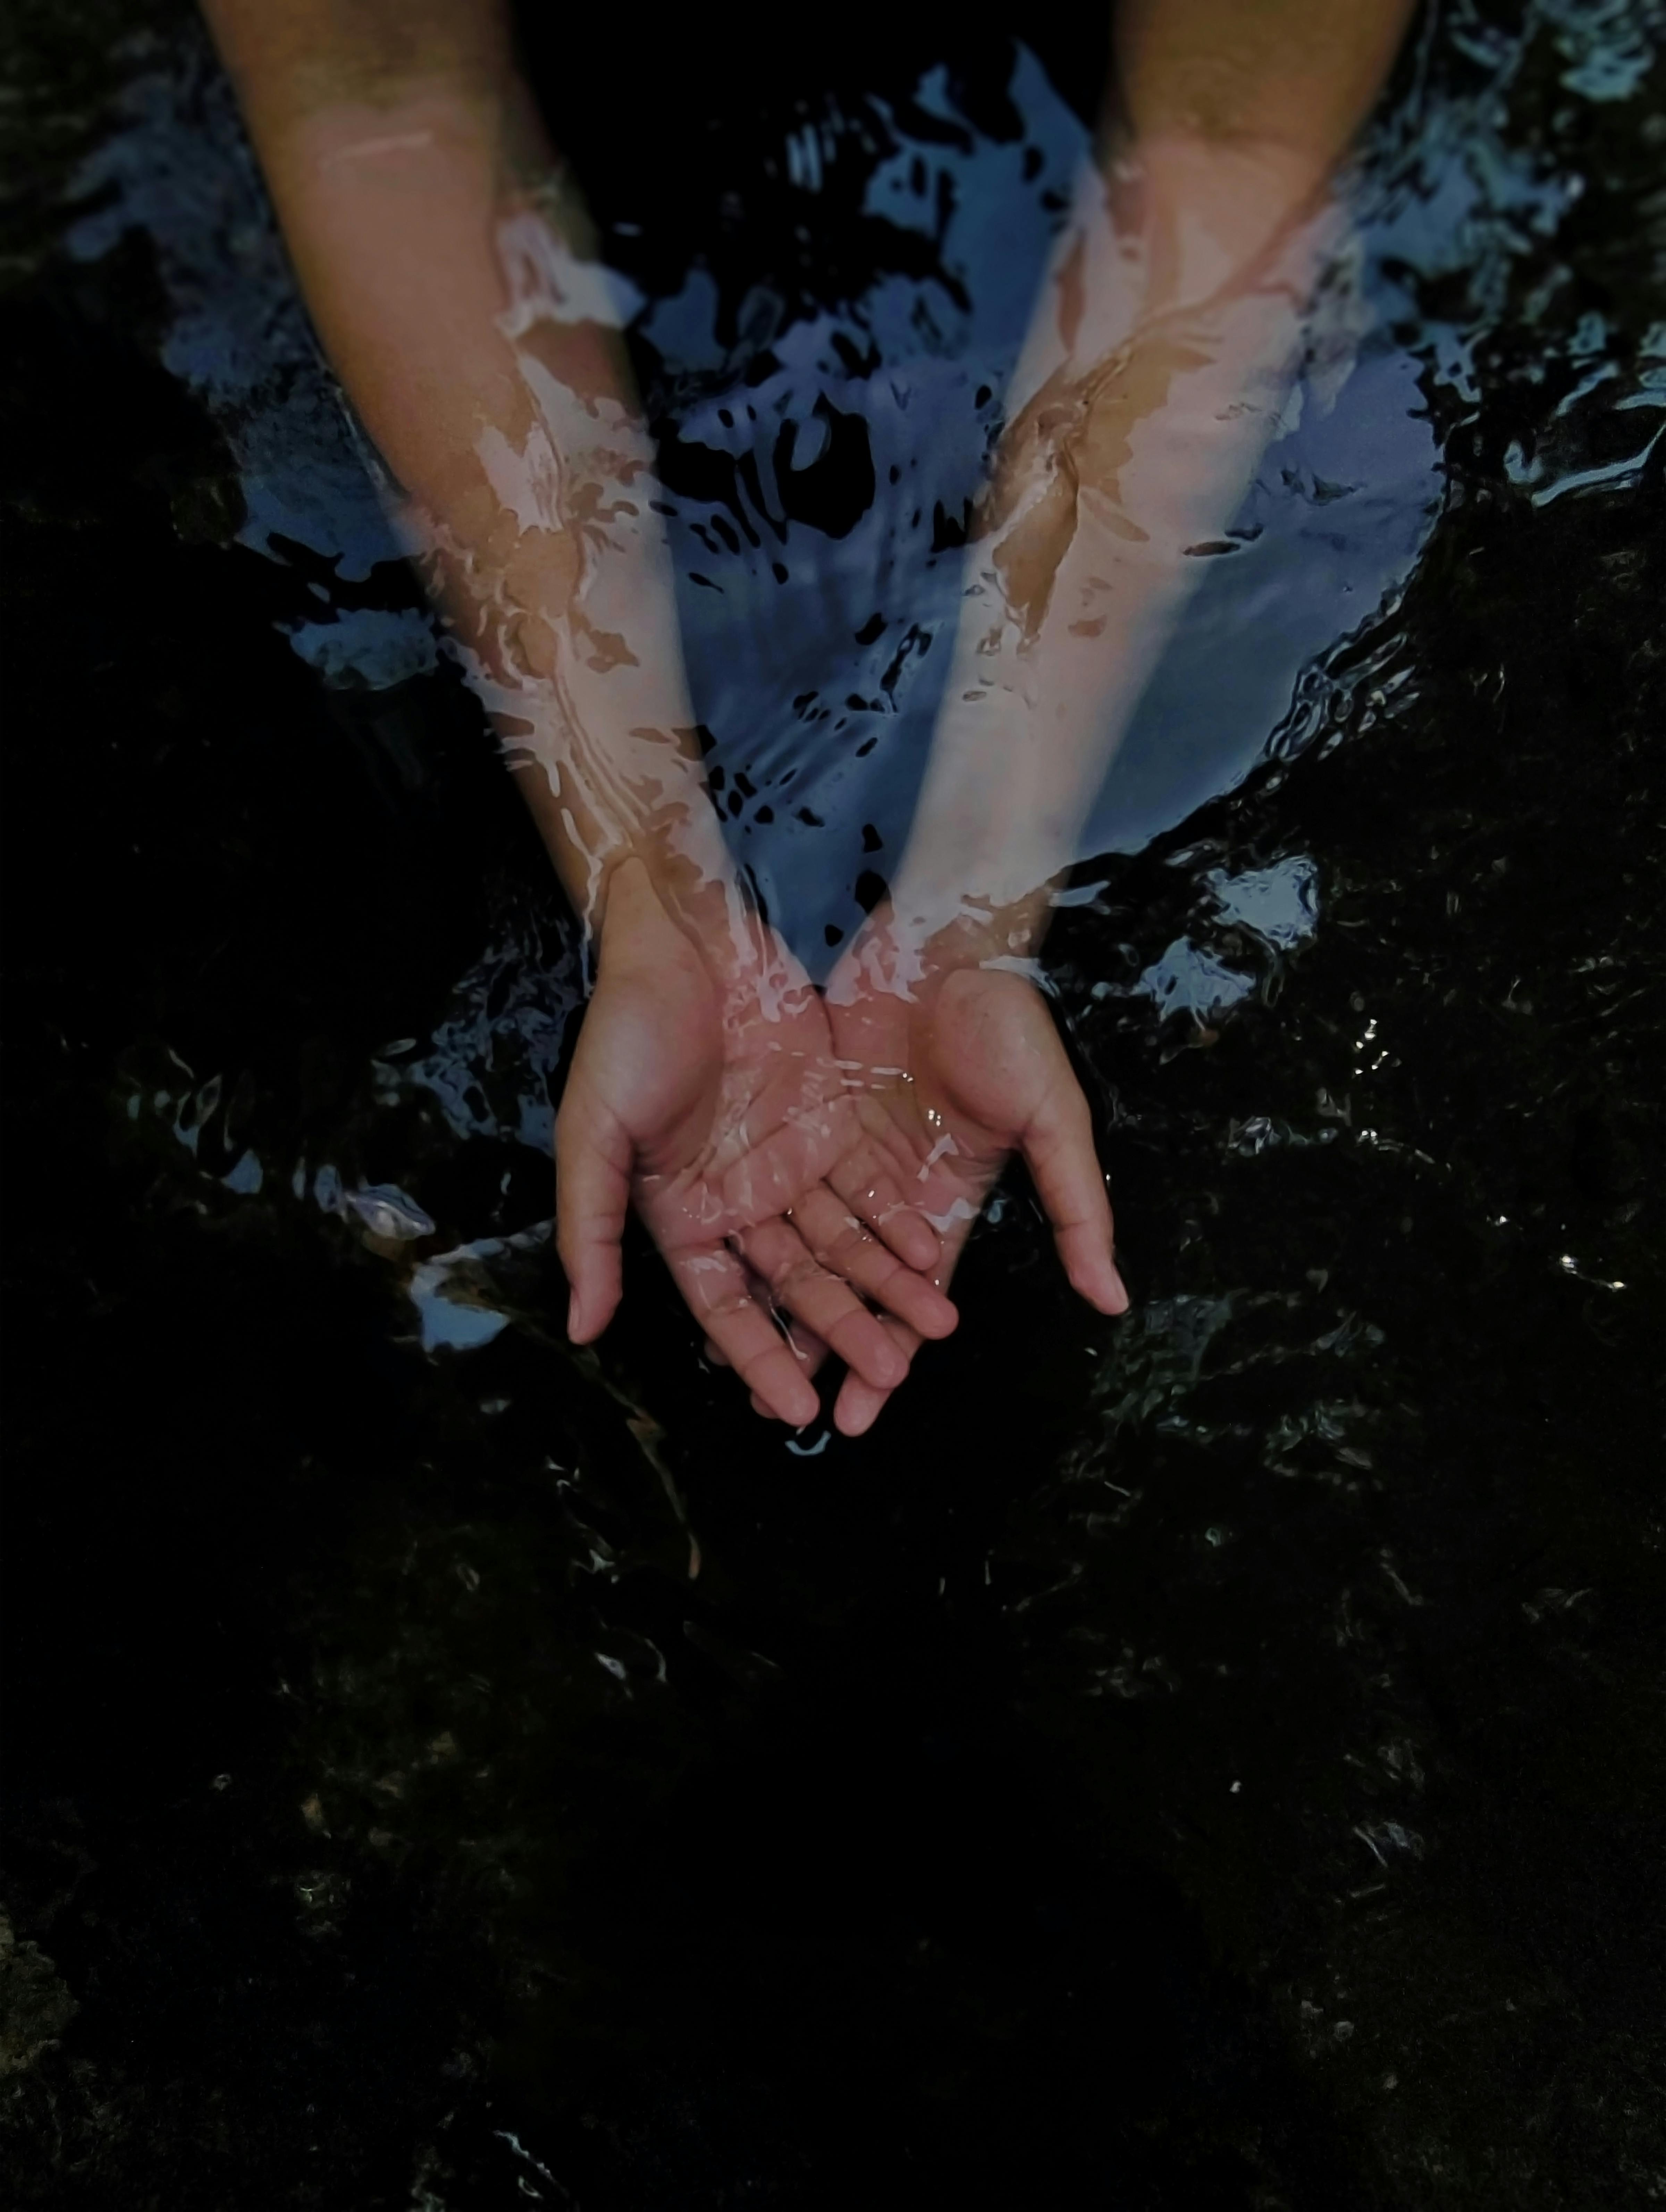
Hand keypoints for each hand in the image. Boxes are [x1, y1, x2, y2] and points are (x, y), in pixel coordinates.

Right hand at [555, 861, 958, 1424]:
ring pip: (843, 1244)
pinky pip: (869, 1188)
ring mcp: (786, 1165)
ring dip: (885, 1286)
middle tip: (889, 1373)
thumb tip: (582, 1329)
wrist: (685, 937)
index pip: (726, 1309)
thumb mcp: (591, 1133)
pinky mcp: (828, 1124)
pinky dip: (897, 1223)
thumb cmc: (626, 1032)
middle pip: (797, 1285)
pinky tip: (930, 1256)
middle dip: (843, 1331)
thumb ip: (589, 1232)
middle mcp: (739, 1203)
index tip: (798, 1414)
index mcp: (680, 1216)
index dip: (760, 1361)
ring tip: (933, 1327)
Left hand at [782, 904, 1127, 1434]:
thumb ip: (1079, 1209)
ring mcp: (849, 1157)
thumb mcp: (1055, 1119)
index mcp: (950, 1204)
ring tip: (749, 1360)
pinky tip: (731, 1274)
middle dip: (826, 1348)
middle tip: (787, 1411)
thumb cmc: (1010, 1027)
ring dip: (785, 1301)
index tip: (858, 1417)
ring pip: (808, 1248)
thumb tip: (1113, 1299)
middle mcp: (895, 1195)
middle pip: (853, 1290)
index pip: (914, 1302)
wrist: (948, 941)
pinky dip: (760, 1232)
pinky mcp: (811, 1121)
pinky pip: (781, 1190)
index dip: (888, 1357)